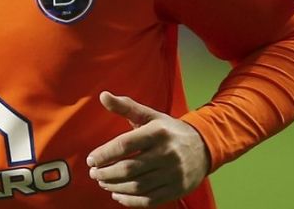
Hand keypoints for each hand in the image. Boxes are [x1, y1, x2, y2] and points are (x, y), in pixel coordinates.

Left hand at [87, 91, 209, 206]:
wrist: (203, 147)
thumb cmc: (168, 130)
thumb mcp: (149, 115)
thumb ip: (125, 106)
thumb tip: (103, 95)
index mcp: (157, 133)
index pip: (125, 145)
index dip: (104, 153)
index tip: (90, 159)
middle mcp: (167, 154)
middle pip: (129, 168)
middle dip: (107, 173)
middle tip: (94, 173)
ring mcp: (173, 174)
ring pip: (138, 186)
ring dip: (115, 187)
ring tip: (103, 182)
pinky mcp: (177, 189)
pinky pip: (150, 200)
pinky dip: (130, 201)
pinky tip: (117, 195)